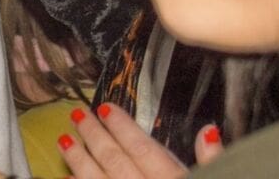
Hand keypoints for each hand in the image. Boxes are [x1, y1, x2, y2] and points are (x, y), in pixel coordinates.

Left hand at [61, 103, 223, 178]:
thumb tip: (207, 130)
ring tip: (63, 140)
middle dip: (94, 135)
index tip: (106, 108)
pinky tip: (67, 178)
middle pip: (115, 161)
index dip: (123, 126)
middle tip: (77, 115)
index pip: (144, 149)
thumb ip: (215, 162)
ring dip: (79, 160)